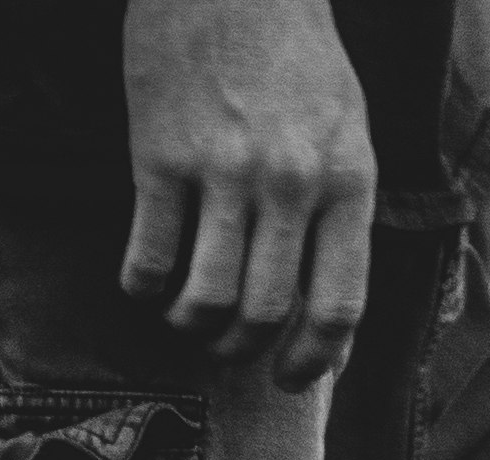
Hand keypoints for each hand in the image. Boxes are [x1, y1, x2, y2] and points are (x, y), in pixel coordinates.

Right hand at [120, 0, 377, 388]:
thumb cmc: (291, 51)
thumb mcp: (344, 127)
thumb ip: (338, 212)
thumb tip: (325, 313)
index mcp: (345, 178)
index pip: (338, 307)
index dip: (313, 362)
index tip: (290, 378)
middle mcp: (289, 182)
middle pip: (263, 317)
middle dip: (240, 350)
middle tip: (225, 344)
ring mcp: (222, 171)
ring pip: (205, 302)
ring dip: (191, 327)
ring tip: (186, 315)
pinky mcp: (161, 158)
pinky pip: (149, 263)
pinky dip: (144, 290)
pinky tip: (146, 281)